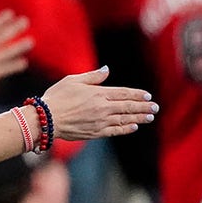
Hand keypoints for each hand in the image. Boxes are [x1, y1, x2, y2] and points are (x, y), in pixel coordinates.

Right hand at [0, 10, 31, 101]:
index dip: (1, 20)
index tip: (11, 13)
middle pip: (1, 36)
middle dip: (14, 28)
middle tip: (26, 21)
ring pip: (7, 52)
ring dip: (20, 46)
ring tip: (31, 41)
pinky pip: (5, 69)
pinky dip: (15, 66)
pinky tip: (24, 63)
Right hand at [40, 67, 156, 140]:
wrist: (46, 119)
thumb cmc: (57, 97)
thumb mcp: (73, 80)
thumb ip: (92, 76)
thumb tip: (106, 70)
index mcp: (98, 93)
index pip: (124, 93)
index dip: (137, 94)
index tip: (148, 95)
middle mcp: (102, 108)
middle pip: (128, 107)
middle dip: (143, 107)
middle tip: (155, 107)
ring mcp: (100, 121)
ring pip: (125, 119)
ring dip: (139, 118)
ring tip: (149, 117)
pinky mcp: (95, 132)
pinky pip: (115, 130)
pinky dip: (126, 128)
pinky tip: (133, 126)